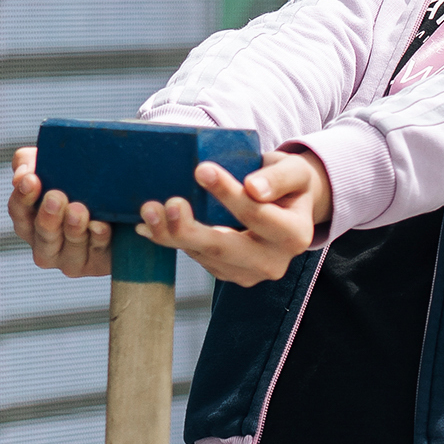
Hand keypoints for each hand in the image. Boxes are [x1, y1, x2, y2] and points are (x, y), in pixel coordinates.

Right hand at [9, 146, 112, 276]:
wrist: (126, 198)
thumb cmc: (83, 179)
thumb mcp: (55, 163)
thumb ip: (29, 162)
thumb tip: (21, 175)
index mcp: (31, 218)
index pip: (18, 210)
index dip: (22, 197)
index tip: (31, 179)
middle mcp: (46, 242)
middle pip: (41, 234)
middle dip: (47, 216)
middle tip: (56, 197)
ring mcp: (71, 258)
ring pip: (68, 247)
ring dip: (72, 228)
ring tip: (78, 210)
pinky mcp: (96, 264)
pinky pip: (96, 253)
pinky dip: (98, 238)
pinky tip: (102, 225)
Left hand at [135, 149, 333, 286]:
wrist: (289, 208)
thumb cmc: (289, 184)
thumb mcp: (294, 172)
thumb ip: (278, 178)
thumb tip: (254, 188)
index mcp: (294, 235)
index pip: (256, 214)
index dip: (228, 193)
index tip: (201, 169)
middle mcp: (274, 262)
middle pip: (224, 247)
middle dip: (190, 228)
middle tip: (168, 203)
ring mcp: (250, 273)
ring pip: (204, 256)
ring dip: (171, 234)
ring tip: (149, 211)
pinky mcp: (229, 275)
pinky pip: (197, 258)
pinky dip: (173, 240)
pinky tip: (153, 224)